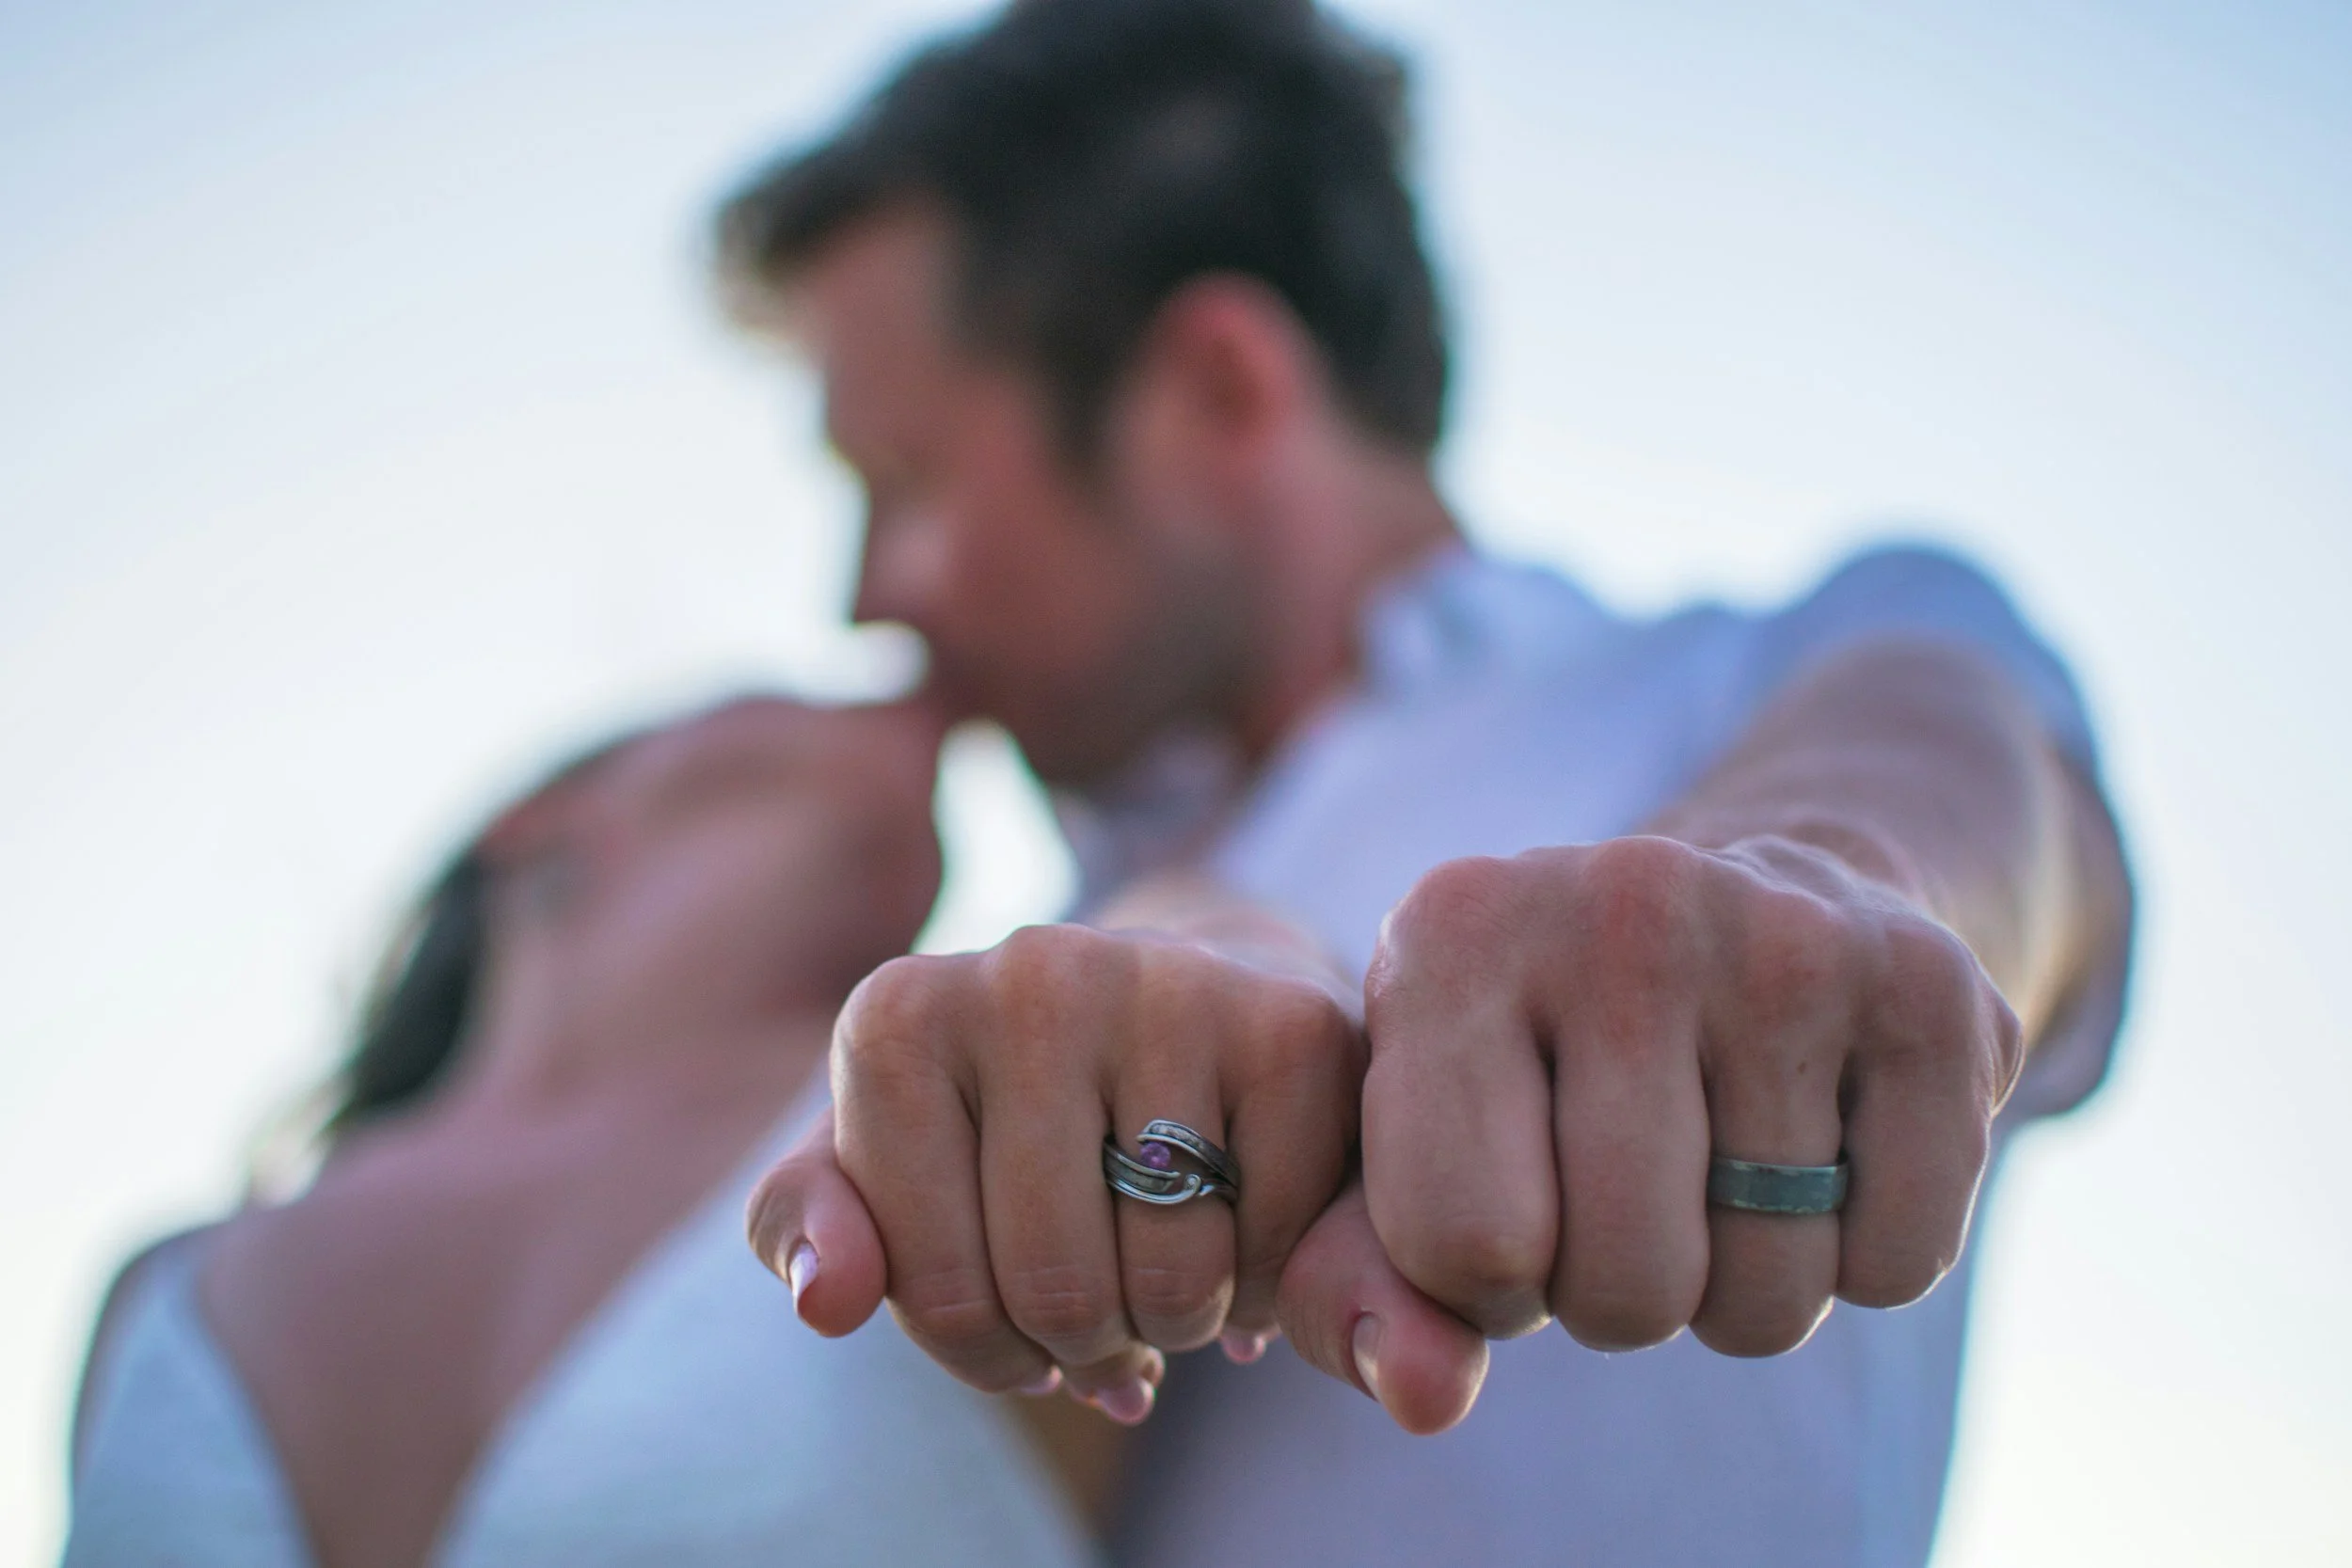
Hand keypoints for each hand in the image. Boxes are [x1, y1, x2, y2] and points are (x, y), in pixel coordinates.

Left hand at [746, 920, 1364, 1422]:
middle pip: (1057, 1288)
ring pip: (1174, 1277)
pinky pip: (1277, 1243)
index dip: (986, 1352)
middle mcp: (1028, 974)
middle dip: (1086, 1343)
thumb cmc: (1004, 1115)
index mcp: (897, 1017)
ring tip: (1167, 1269)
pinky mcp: (1290, 1023)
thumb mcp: (880, 1163)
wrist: (1177, 1006)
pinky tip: (1242, 1227)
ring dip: (1180, 1323)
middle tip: (1102, 1308)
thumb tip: (827, 1302)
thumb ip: (809, 1225)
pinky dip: (1266, 1281)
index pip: (937, 1293)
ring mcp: (1166, 985)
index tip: (1009, 1318)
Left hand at [1280, 833, 2022, 1391]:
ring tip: (1716, 1172)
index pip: (1460, 1242)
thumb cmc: (1531, 1069)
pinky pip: (1896, 1269)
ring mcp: (1785, 935)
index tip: (1510, 1211)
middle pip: (1623, 1284)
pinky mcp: (1932, 987)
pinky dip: (1859, 1261)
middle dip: (1620, 1297)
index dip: (1490, 1282)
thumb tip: (1417, 1394)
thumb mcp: (1406, 1141)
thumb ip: (1358, 1281)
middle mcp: (1618, 902)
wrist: (1737, 906)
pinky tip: (1820, 1148)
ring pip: (1766, 1295)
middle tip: (1626, 1198)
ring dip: (1739, 1290)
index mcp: (1453, 932)